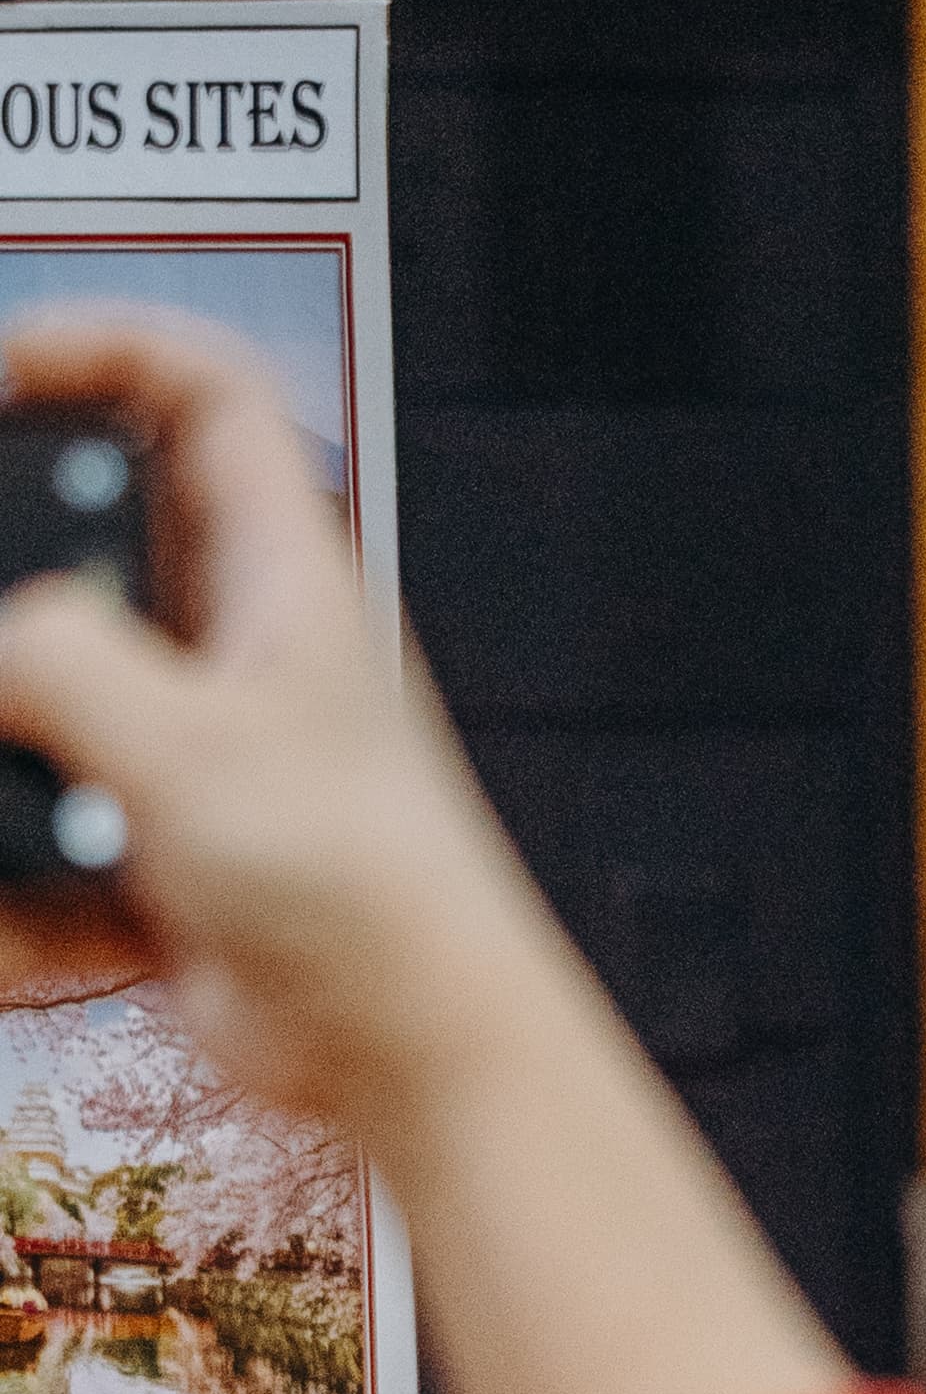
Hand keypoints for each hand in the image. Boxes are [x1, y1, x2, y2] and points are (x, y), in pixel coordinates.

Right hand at [0, 308, 846, 1393]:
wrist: (417, 1047)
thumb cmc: (371, 890)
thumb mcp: (189, 746)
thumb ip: (58, 662)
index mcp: (283, 575)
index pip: (202, 394)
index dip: (100, 346)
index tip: (1, 364)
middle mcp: (244, 646)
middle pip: (97, 540)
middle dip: (15, 573)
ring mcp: (204, 748)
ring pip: (57, 696)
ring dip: (15, 749)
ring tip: (29, 796)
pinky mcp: (169, 848)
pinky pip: (54, 833)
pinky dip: (24, 885)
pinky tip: (32, 922)